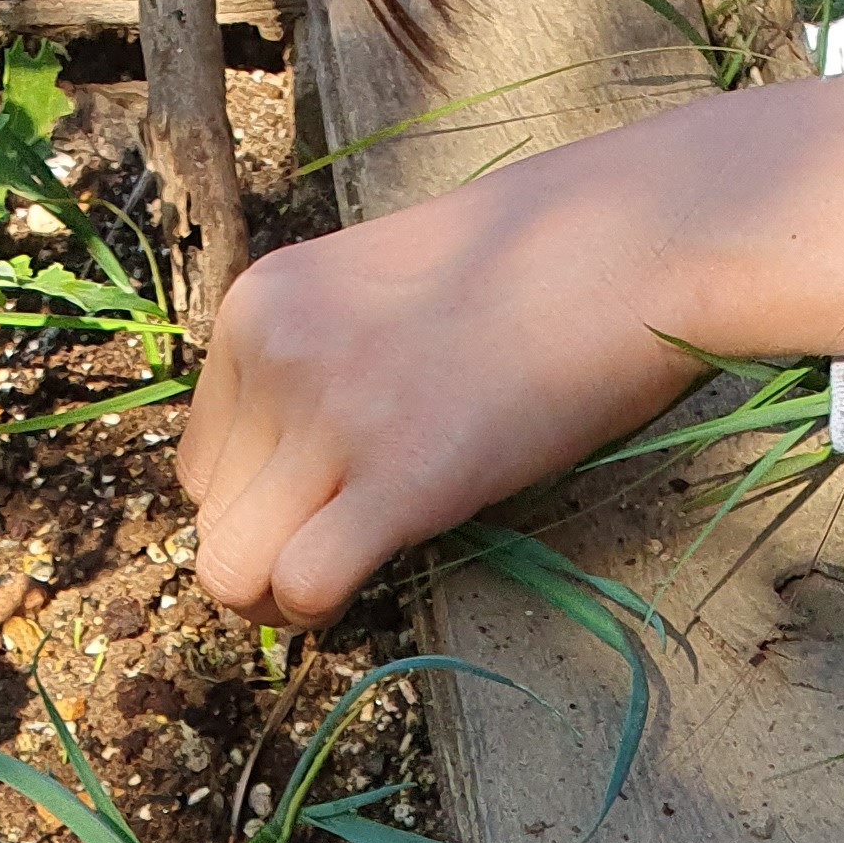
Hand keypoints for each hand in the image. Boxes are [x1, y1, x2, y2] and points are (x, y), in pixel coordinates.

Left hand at [179, 73, 843, 626]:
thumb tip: (282, 476)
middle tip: (340, 544)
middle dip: (265, 553)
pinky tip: (372, 577)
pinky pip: (302, 588)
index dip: (257, 498)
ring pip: (230, 571)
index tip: (326, 495)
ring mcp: (331, 415)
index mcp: (260, 305)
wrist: (642, 233)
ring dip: (280, 598)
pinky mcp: (399, 475)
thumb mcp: (381, 283)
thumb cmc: (534, 256)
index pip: (201, 460)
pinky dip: (323, 610)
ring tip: (347, 570)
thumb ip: (316, 360)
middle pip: (210, 520)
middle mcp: (276, 355)